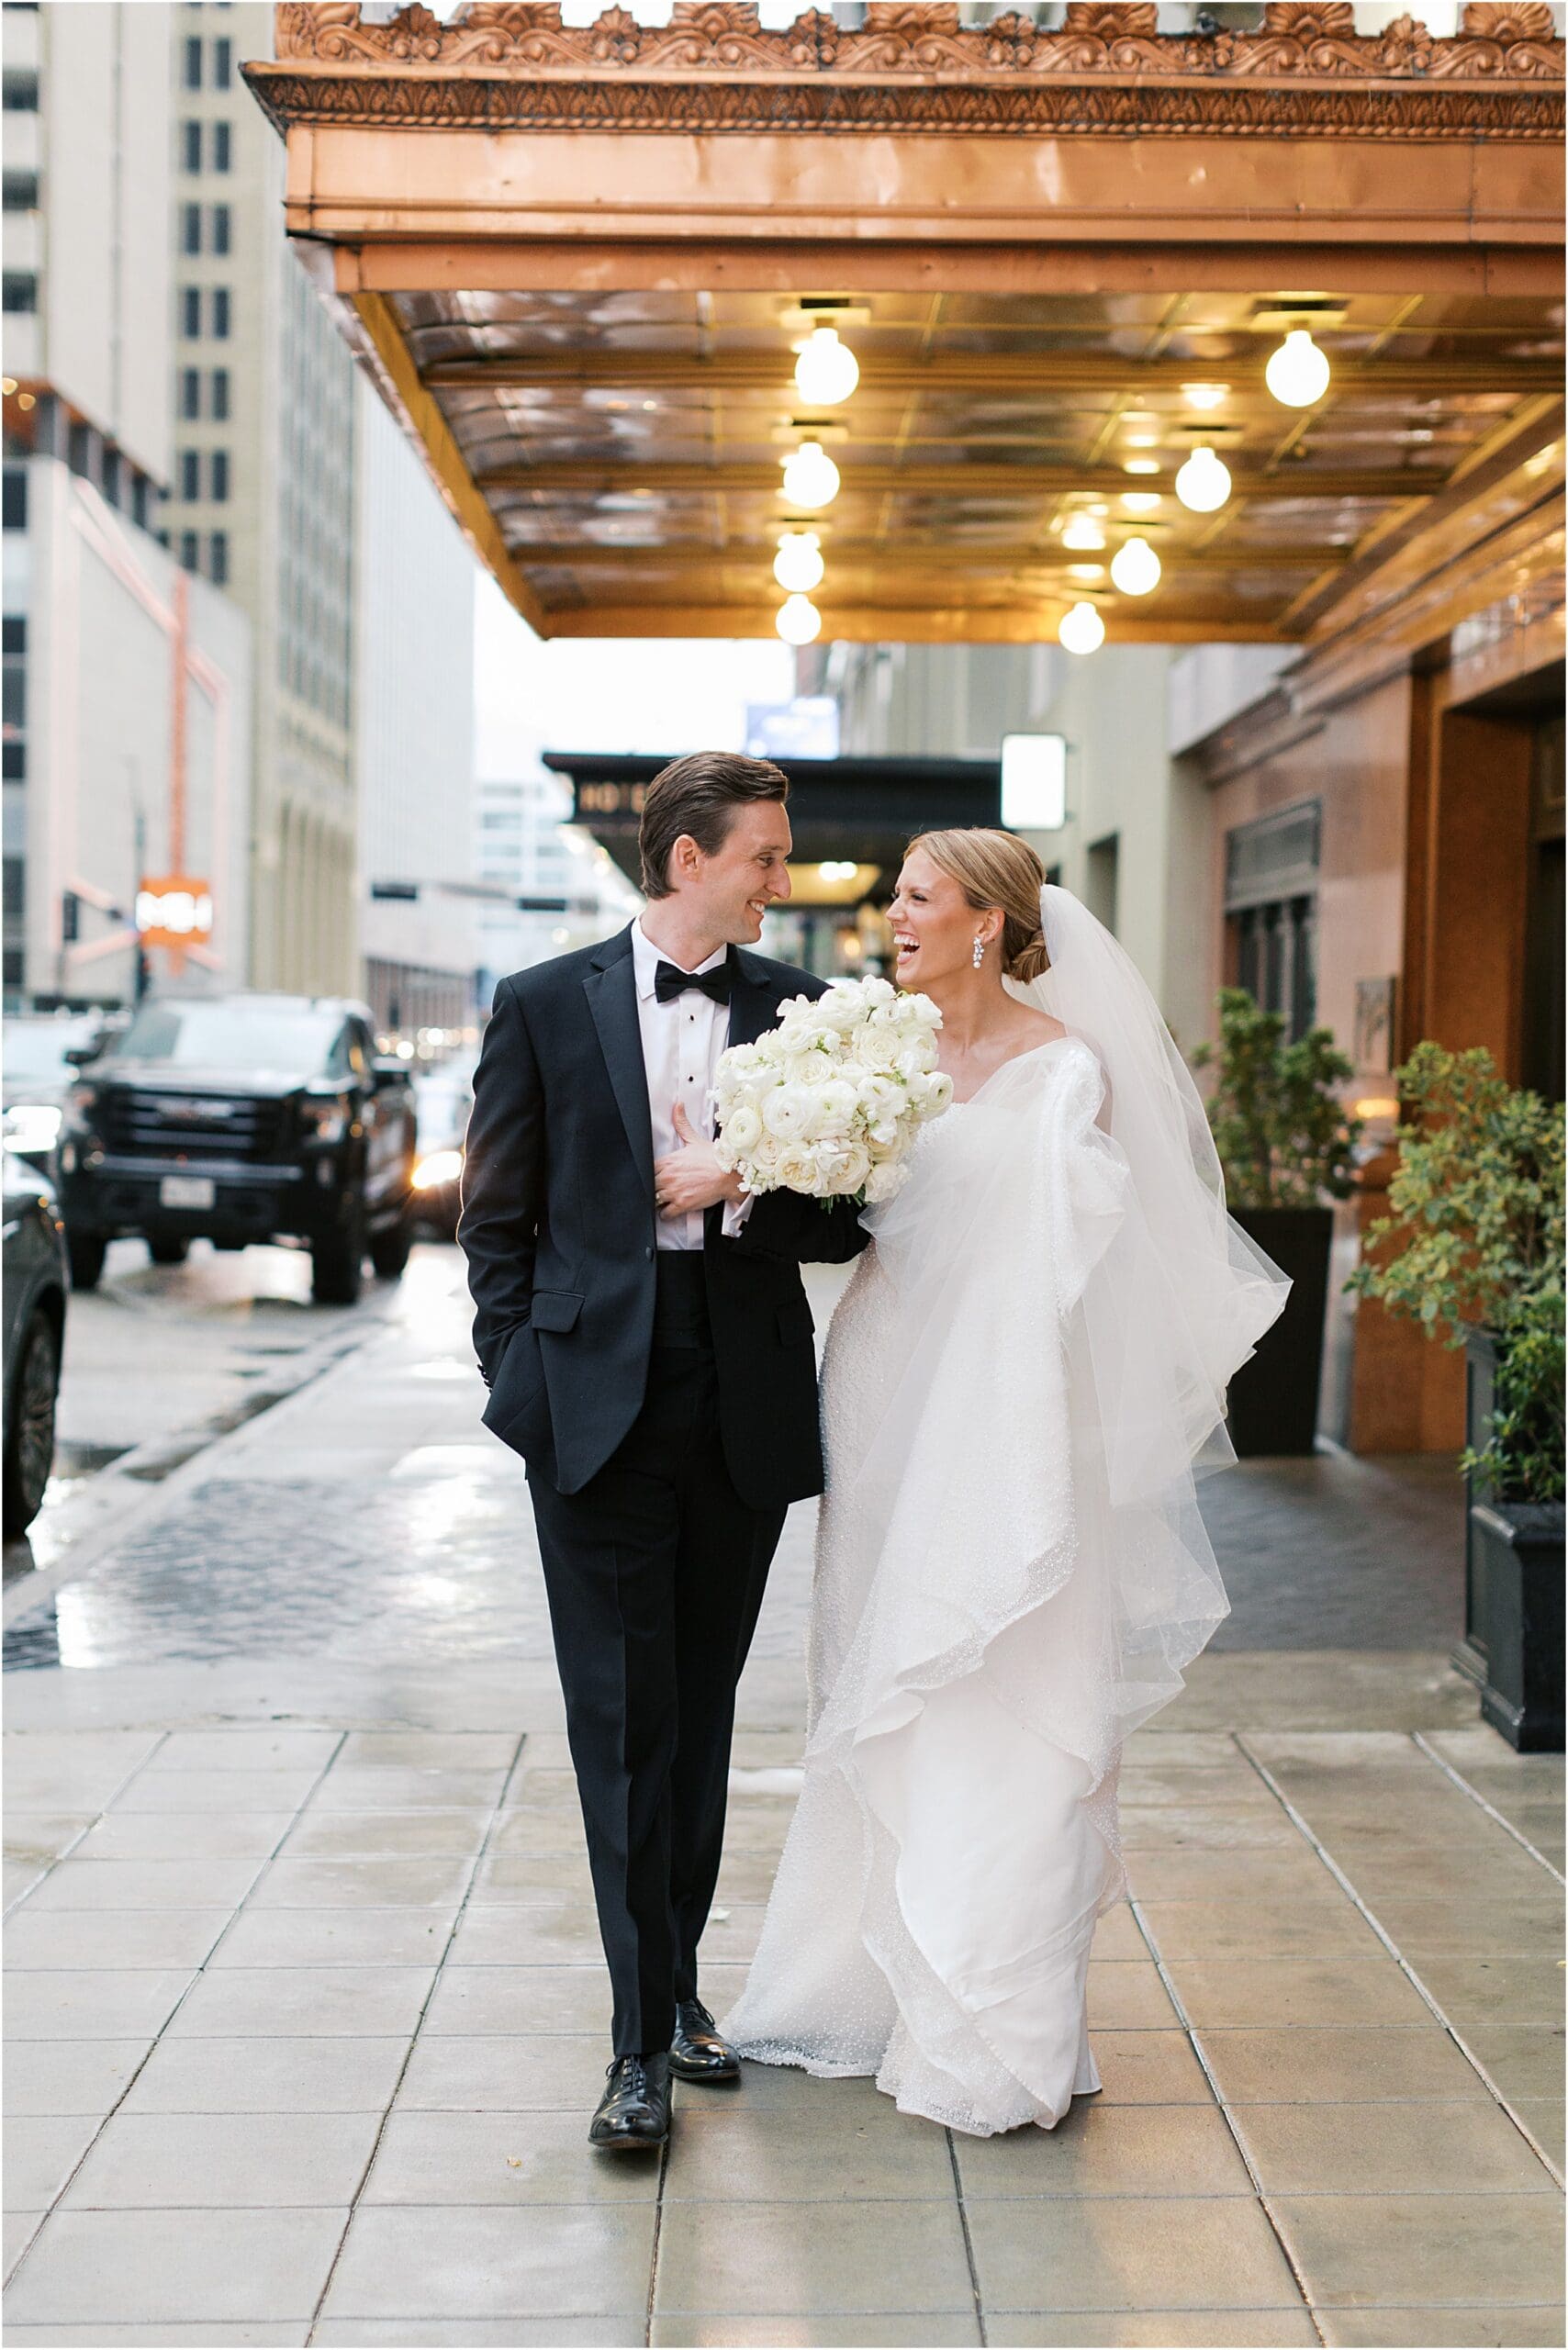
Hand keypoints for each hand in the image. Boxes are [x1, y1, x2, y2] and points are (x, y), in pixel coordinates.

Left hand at [654, 1100, 746, 1217]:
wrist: (730, 1174)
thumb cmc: (714, 1158)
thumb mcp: (695, 1139)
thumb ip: (682, 1124)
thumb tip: (677, 1106)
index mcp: (668, 1161)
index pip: (647, 1169)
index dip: (648, 1174)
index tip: (651, 1177)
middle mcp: (668, 1176)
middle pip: (648, 1185)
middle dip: (651, 1188)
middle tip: (655, 1191)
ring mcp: (674, 1191)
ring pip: (654, 1200)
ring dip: (656, 1202)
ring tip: (660, 1202)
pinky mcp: (682, 1204)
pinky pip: (665, 1213)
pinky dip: (665, 1214)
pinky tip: (668, 1211)